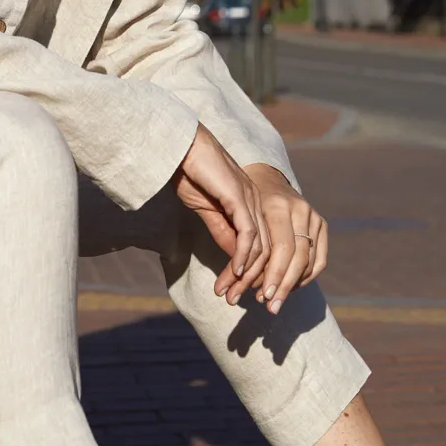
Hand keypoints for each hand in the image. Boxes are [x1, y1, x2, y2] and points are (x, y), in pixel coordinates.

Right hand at [172, 125, 270, 304]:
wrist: (179, 144)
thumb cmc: (189, 171)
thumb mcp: (206, 208)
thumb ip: (223, 230)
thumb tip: (234, 259)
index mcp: (251, 201)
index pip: (261, 244)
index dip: (251, 271)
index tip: (236, 292)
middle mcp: (256, 200)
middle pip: (265, 249)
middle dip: (251, 279)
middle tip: (234, 301)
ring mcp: (250, 197)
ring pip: (260, 246)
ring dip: (246, 274)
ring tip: (232, 293)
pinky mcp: (239, 196)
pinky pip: (248, 234)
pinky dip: (242, 256)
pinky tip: (234, 272)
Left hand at [236, 163, 328, 314]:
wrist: (264, 177)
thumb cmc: (242, 199)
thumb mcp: (236, 214)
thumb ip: (239, 241)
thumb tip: (236, 279)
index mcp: (278, 206)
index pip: (282, 249)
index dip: (274, 275)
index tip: (262, 297)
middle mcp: (301, 210)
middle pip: (297, 258)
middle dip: (283, 286)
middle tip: (270, 308)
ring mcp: (314, 216)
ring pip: (310, 261)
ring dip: (293, 286)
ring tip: (276, 302)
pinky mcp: (321, 225)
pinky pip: (318, 260)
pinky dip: (305, 277)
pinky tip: (289, 288)